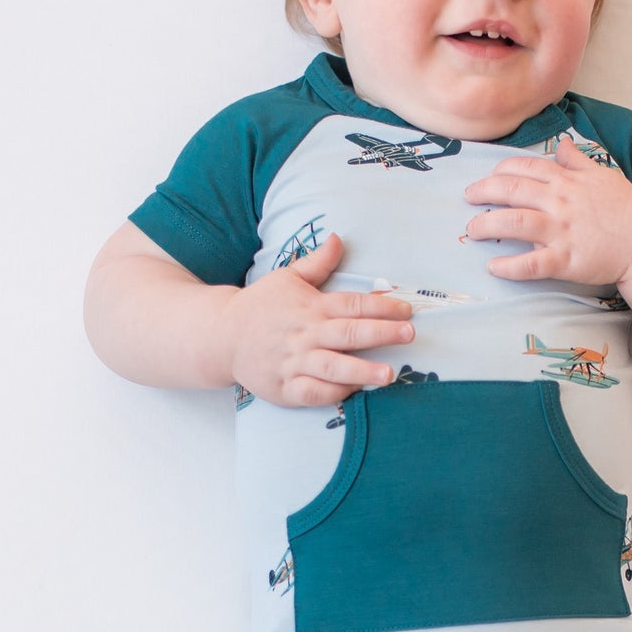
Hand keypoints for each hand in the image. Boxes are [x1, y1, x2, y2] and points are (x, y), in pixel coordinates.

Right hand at [224, 234, 414, 407]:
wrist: (222, 336)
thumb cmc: (261, 306)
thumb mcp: (287, 278)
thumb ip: (318, 263)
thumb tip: (338, 238)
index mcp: (310, 307)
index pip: (351, 304)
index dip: (381, 306)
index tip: (406, 309)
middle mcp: (305, 335)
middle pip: (347, 333)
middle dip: (380, 333)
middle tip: (409, 334)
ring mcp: (294, 363)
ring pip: (332, 367)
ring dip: (361, 371)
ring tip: (388, 374)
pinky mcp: (285, 388)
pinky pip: (312, 392)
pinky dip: (333, 393)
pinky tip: (354, 391)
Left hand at [461, 134, 631, 285]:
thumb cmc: (627, 209)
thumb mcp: (603, 175)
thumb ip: (578, 161)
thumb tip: (563, 144)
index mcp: (567, 181)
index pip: (525, 167)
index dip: (501, 170)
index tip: (488, 177)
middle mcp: (560, 202)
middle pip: (511, 190)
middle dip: (483, 191)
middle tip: (468, 197)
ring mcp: (561, 231)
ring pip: (514, 222)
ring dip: (487, 225)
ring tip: (471, 230)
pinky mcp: (566, 260)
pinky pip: (531, 263)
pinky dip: (509, 267)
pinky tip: (493, 267)